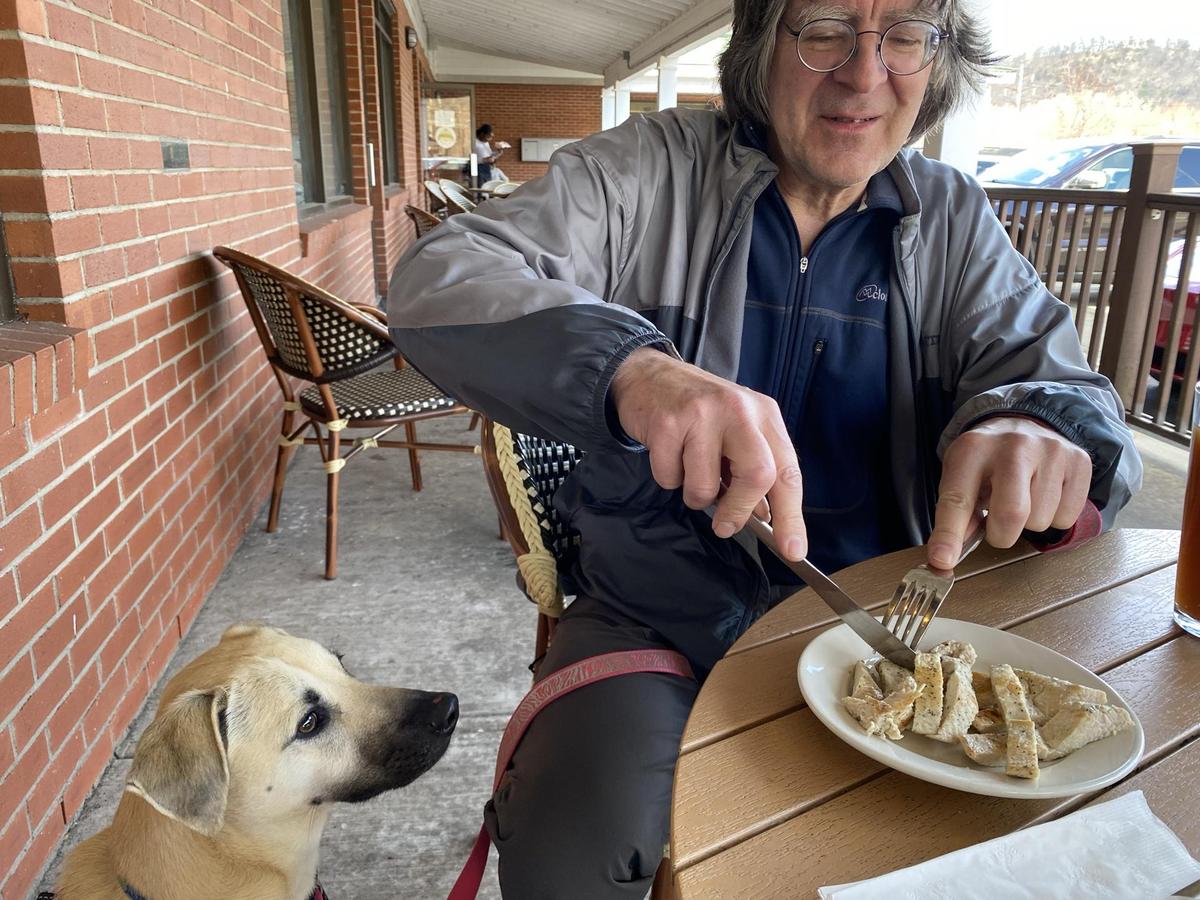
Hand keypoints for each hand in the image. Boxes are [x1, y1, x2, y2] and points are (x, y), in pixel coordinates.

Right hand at [610, 348, 807, 558]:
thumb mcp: (736, 432)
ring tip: (688, 469)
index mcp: (764, 414)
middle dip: (739, 511)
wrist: (647, 376)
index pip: (787, 471)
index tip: (792, 549)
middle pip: (758, 476)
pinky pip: (669, 479)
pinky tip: (668, 453)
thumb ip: (753, 470)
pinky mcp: (667, 424)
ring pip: (705, 487)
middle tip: (725, 526)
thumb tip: (766, 517)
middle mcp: (738, 410)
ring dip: (694, 495)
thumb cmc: (697, 412)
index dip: (791, 515)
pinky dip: (668, 478)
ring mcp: (702, 415)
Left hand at [928, 416, 1091, 568]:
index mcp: (973, 449)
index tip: (942, 560)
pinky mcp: (1078, 461)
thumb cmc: (987, 460)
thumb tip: (946, 555)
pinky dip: (1053, 518)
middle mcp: (1013, 446)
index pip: (958, 499)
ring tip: (1023, 499)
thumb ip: (955, 514)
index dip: (949, 534)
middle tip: (997, 527)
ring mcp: (1050, 451)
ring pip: (1041, 520)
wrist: (1024, 425)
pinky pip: (1067, 517)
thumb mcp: (961, 476)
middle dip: (1001, 535)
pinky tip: (1044, 495)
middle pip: (1011, 514)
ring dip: (1028, 524)